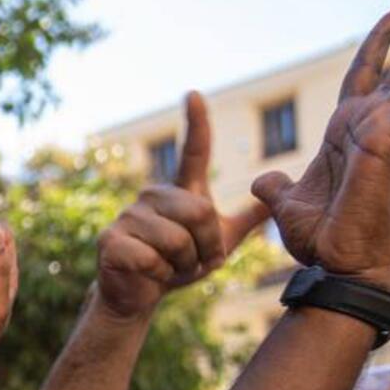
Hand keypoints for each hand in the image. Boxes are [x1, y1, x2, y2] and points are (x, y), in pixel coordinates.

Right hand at [97, 93, 268, 318]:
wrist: (139, 295)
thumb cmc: (178, 265)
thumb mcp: (220, 242)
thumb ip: (246, 220)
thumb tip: (277, 199)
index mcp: (181, 192)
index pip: (193, 151)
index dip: (196, 123)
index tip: (194, 94)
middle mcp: (153, 195)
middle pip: (199, 212)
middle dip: (205, 246)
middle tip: (194, 262)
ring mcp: (129, 216)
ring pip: (176, 239)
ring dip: (182, 264)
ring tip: (169, 268)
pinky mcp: (111, 240)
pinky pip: (151, 257)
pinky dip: (158, 274)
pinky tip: (147, 274)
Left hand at [253, 9, 389, 288]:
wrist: (334, 265)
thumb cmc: (320, 240)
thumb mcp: (287, 205)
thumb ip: (276, 186)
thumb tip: (262, 180)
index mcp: (346, 132)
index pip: (362, 75)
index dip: (377, 45)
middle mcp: (369, 126)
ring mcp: (382, 132)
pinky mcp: (389, 144)